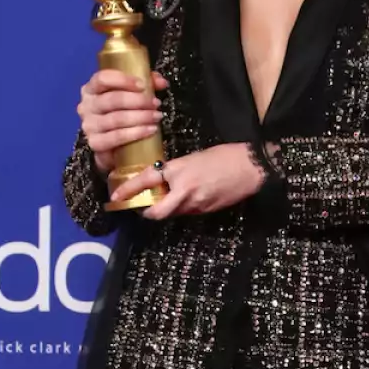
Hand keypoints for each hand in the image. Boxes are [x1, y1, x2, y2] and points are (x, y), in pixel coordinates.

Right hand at [77, 68, 166, 170]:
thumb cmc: (121, 114)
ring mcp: (89, 126)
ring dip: (141, 117)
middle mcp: (86, 106)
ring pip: (117, 119)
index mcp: (91, 89)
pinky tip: (150, 130)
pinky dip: (136, 133)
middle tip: (156, 104)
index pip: (102, 79)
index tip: (143, 85)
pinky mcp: (95, 143)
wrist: (115, 147)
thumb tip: (161, 82)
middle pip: (113, 99)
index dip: (124, 80)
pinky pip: (117, 137)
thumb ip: (147, 84)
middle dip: (138, 101)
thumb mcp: (133, 95)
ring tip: (157, 116)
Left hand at [110, 143, 266, 218]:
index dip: (128, 190)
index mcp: (178, 171)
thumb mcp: (194, 157)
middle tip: (139, 207)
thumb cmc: (225, 155)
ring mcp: (196, 204)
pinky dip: (181, 207)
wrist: (252, 167)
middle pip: (156, 212)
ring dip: (164, 208)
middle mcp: (184, 191)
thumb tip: (164, 180)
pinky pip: (187, 212)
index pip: (146, 181)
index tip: (115, 196)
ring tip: (165, 198)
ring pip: (171, 213)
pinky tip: (188, 197)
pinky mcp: (206, 211)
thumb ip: (177, 171)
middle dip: (145, 212)